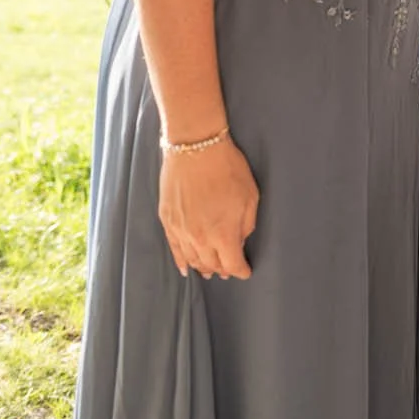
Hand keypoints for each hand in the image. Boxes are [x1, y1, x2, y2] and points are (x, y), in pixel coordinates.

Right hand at [159, 138, 258, 280]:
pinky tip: (186, 268)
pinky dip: (181, 261)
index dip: (241, 270)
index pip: (232, 265)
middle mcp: (200, 238)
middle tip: (229, 268)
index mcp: (223, 234)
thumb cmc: (227, 168)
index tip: (245, 270)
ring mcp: (181, 231)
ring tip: (210, 270)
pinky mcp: (167, 221)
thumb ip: (246, 226)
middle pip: (212, 264)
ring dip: (203, 267)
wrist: (196, 147)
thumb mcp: (250, 196)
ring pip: (193, 260)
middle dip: (223, 269)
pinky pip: (174, 249)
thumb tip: (239, 243)